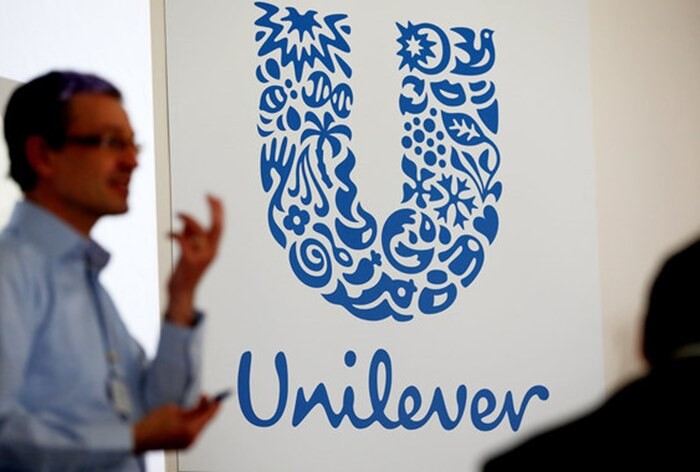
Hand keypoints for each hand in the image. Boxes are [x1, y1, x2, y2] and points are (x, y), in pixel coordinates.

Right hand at [133, 395, 220, 453]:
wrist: (138, 438)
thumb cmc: (153, 423)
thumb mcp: (175, 409)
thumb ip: (192, 408)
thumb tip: (201, 405)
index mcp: (191, 430)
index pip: (209, 416)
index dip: (215, 405)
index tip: (219, 398)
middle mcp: (191, 439)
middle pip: (204, 422)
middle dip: (206, 409)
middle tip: (205, 398)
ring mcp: (186, 444)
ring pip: (198, 427)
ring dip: (198, 416)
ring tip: (194, 404)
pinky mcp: (181, 446)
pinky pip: (191, 432)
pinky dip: (192, 423)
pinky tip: (187, 415)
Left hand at [166, 195, 223, 325]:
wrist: (181, 293)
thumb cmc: (184, 271)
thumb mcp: (189, 251)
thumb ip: (190, 237)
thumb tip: (185, 223)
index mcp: (213, 249)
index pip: (219, 227)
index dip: (218, 211)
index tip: (214, 197)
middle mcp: (211, 252)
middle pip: (217, 227)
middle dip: (214, 210)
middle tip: (209, 195)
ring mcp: (202, 257)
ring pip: (199, 231)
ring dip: (188, 220)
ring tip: (178, 215)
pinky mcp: (190, 262)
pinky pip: (184, 241)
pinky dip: (175, 234)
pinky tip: (168, 234)